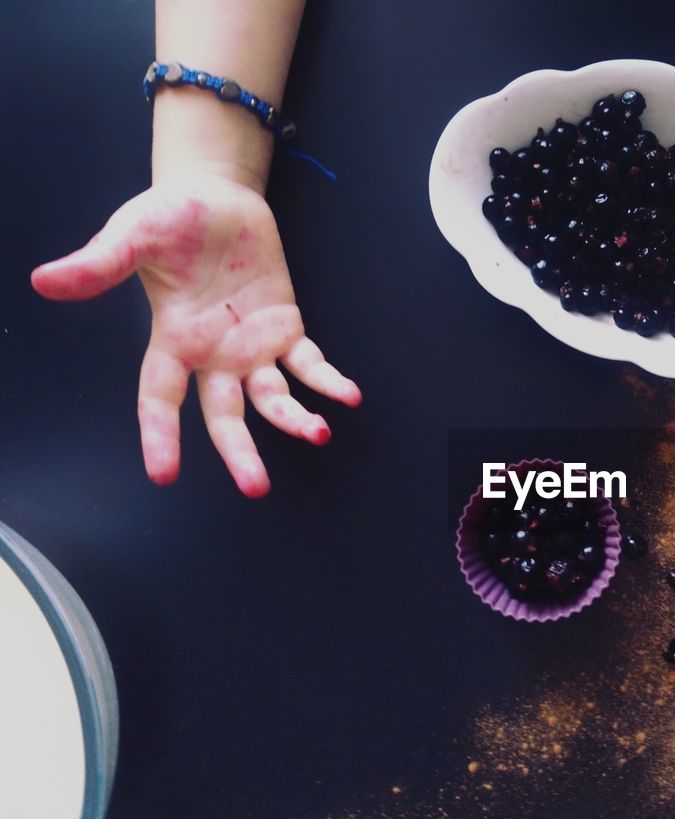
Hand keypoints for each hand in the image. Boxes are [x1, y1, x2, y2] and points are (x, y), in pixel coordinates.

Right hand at [31, 172, 359, 496]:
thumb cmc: (169, 216)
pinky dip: (329, 380)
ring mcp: (252, 345)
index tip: (164, 475)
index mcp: (174, 341)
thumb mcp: (132, 235)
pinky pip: (310, 363)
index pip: (161, 398)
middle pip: (225, 416)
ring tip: (319, 433)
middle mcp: (214, 355)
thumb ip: (98, 264)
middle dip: (240, 452)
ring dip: (296, 419)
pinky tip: (349, 395)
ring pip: (273, 398)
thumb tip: (44, 282)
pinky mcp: (286, 326)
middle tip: (256, 487)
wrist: (216, 195)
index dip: (161, 435)